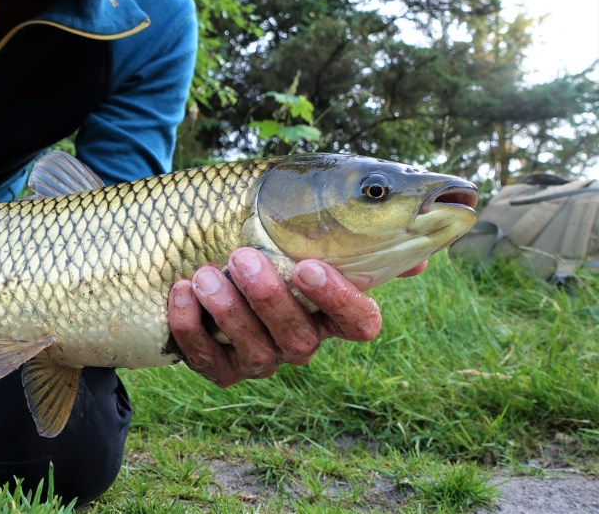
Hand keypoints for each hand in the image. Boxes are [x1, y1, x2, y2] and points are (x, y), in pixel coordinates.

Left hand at [167, 247, 426, 387]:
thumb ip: (352, 238)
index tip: (309, 266)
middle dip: (270, 298)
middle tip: (243, 256)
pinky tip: (180, 291)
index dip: (339, 299)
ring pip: (256, 352)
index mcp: (330, 311)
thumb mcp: (302, 231)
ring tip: (204, 273)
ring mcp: (259, 360)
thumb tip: (419, 258)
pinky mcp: (218, 368)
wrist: (203, 258)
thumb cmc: (263, 242)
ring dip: (228, 311)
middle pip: (300, 338)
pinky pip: (206, 359)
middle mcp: (300, 342)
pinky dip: (190, 326)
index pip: (359, 323)